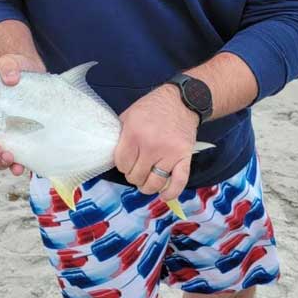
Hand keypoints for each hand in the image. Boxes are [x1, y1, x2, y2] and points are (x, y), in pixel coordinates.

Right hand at [0, 52, 45, 175]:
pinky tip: (20, 167)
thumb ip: (7, 67)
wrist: (31, 74)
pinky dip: (15, 167)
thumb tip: (11, 78)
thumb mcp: (9, 64)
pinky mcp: (20, 141)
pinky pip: (14, 161)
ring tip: (10, 157)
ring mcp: (3, 138)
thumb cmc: (12, 70)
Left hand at [113, 85, 198, 202]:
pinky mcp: (184, 157)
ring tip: (146, 182)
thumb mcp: (129, 115)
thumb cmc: (153, 107)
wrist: (182, 101)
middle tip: (137, 168)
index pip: (122, 164)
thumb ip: (121, 136)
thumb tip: (114, 156)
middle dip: (134, 175)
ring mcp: (169, 153)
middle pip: (136, 176)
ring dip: (147, 186)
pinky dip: (171, 193)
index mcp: (134, 134)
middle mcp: (151, 146)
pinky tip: (164, 196)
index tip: (126, 161)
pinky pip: (179, 182)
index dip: (122, 165)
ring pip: (154, 183)